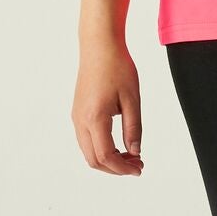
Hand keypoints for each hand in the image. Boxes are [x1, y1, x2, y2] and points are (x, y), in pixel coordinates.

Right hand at [72, 40, 144, 175]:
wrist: (99, 47)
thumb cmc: (118, 68)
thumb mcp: (132, 100)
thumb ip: (133, 128)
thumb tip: (135, 151)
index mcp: (94, 118)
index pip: (106, 156)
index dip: (123, 168)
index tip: (139, 168)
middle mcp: (80, 120)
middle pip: (93, 160)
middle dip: (115, 168)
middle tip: (137, 165)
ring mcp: (76, 117)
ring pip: (88, 152)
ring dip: (108, 160)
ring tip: (131, 156)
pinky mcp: (77, 113)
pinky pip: (86, 140)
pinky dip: (102, 149)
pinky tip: (119, 145)